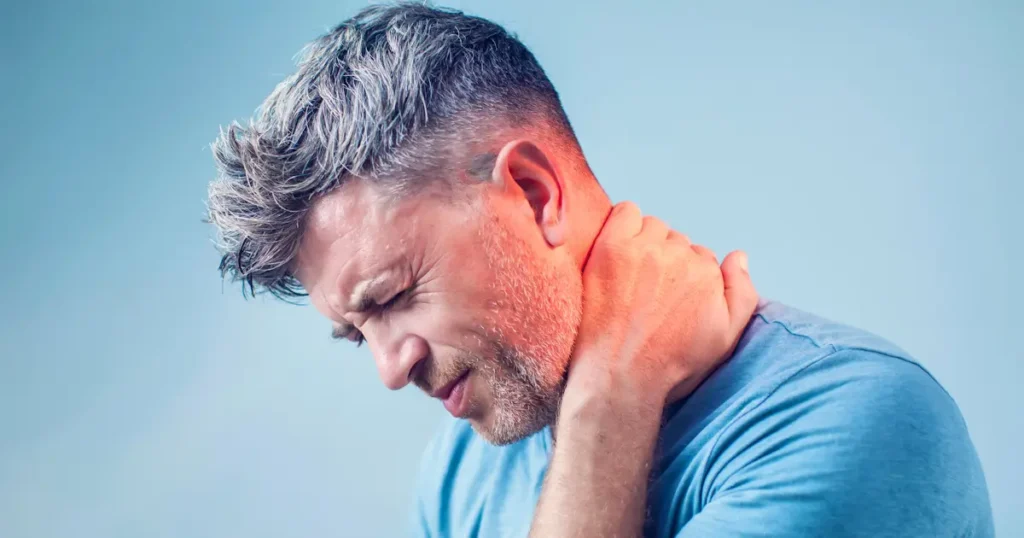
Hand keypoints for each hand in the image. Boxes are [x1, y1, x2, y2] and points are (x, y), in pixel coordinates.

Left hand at [565, 201, 758, 409]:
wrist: (619, 376)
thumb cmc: (671, 364)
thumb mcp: (724, 339)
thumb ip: (742, 294)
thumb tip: (738, 255)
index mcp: (708, 275)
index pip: (701, 258)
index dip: (686, 278)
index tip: (668, 299)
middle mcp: (680, 257)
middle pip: (678, 242)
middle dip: (667, 260)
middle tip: (648, 291)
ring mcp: (645, 249)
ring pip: (653, 227)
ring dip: (646, 242)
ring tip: (632, 274)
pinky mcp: (612, 247)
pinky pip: (625, 212)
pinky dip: (624, 223)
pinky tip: (618, 249)